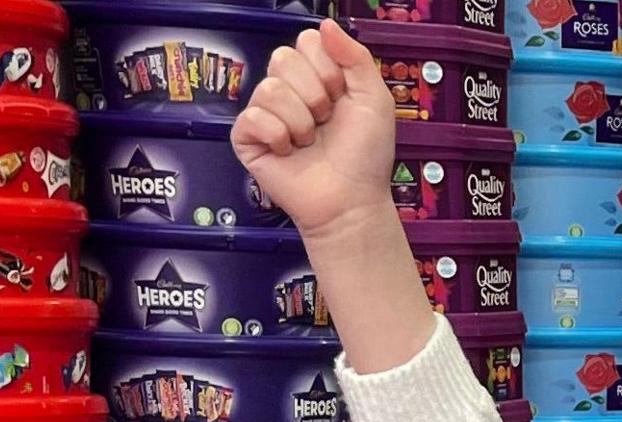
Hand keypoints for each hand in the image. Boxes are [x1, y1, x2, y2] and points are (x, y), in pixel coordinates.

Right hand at [232, 22, 398, 243]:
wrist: (352, 198)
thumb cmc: (364, 154)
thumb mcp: (374, 97)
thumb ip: (354, 56)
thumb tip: (325, 23)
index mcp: (315, 75)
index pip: (306, 41)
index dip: (328, 69)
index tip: (343, 97)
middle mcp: (287, 88)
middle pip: (283, 58)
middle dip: (315, 94)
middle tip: (326, 120)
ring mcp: (265, 112)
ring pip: (270, 89)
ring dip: (301, 121)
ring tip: (310, 141)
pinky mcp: (247, 137)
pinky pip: (252, 117)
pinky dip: (279, 136)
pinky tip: (289, 152)